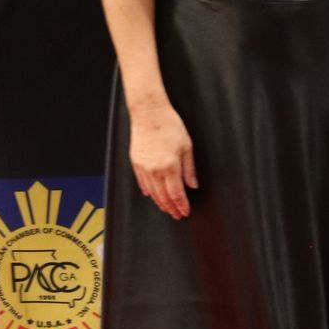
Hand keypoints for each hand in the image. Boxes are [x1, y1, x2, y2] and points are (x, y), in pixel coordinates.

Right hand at [129, 98, 197, 219]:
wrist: (149, 113)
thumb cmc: (170, 125)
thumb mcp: (187, 146)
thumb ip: (189, 169)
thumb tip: (193, 185)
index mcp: (170, 166)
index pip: (177, 194)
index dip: (182, 205)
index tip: (185, 212)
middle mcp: (155, 170)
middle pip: (164, 197)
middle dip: (171, 208)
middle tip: (177, 214)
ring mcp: (143, 168)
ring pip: (152, 193)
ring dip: (160, 203)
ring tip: (167, 208)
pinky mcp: (136, 163)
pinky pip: (142, 183)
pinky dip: (149, 192)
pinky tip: (153, 195)